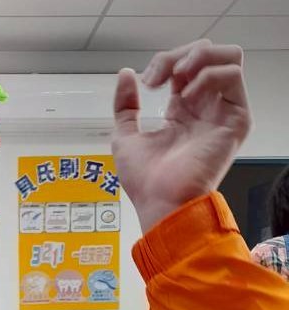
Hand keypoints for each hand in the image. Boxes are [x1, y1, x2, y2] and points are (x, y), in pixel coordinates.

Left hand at [111, 40, 251, 232]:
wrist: (160, 203)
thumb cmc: (146, 182)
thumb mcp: (124, 136)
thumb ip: (124, 105)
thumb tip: (126, 74)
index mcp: (183, 110)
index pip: (184, 65)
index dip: (164, 62)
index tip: (146, 81)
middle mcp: (205, 108)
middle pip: (206, 55)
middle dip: (178, 56)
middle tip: (157, 78)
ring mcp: (222, 112)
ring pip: (228, 57)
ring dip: (198, 57)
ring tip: (176, 78)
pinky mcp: (236, 119)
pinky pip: (233, 75)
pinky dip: (208, 75)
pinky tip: (187, 97)